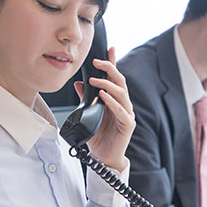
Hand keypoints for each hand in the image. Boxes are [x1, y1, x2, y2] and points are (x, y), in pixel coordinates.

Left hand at [73, 46, 134, 172]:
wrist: (104, 157)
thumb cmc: (98, 137)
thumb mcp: (88, 114)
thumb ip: (85, 99)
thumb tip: (78, 83)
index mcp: (115, 100)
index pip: (115, 78)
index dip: (113, 63)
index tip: (110, 48)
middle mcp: (123, 104)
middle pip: (120, 81)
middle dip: (110, 69)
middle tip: (97, 62)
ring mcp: (127, 114)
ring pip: (122, 94)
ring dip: (108, 84)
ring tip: (96, 80)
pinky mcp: (128, 125)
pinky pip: (121, 111)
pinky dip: (112, 102)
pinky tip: (104, 96)